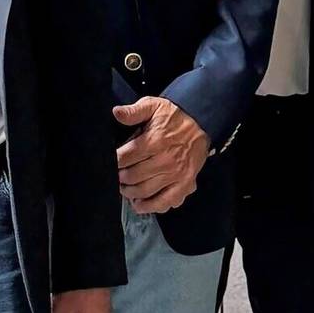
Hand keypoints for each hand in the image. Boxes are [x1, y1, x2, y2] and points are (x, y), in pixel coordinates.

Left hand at [114, 97, 209, 212]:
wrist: (201, 123)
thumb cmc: (174, 117)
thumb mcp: (153, 106)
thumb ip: (134, 111)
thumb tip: (117, 113)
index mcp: (155, 140)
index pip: (125, 157)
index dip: (114, 161)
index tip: (112, 161)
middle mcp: (166, 160)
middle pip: (132, 176)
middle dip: (120, 177)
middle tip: (118, 175)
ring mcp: (176, 174)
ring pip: (144, 191)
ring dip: (130, 192)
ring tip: (125, 188)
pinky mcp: (185, 184)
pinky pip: (164, 202)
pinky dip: (150, 206)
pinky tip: (140, 203)